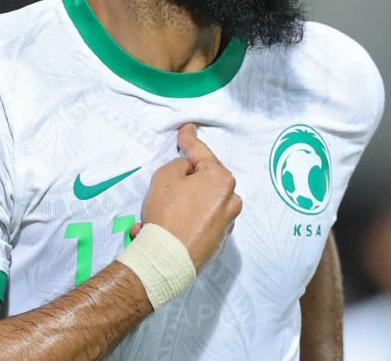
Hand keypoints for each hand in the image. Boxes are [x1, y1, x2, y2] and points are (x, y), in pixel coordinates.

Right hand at [138, 123, 241, 270]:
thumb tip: (188, 171)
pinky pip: (200, 222)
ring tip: (160, 211)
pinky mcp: (219, 242)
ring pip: (203, 202)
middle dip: (188, 177)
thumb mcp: (165, 176)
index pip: (201, 153)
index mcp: (222, 179)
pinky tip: (166, 227)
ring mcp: (227, 223)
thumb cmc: (166, 213)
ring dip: (185, 202)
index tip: (187, 129)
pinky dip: (186, 221)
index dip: (190, 139)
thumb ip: (180, 165)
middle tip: (169, 180)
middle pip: (206, 179)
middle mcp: (231, 200)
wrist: (166, 260)